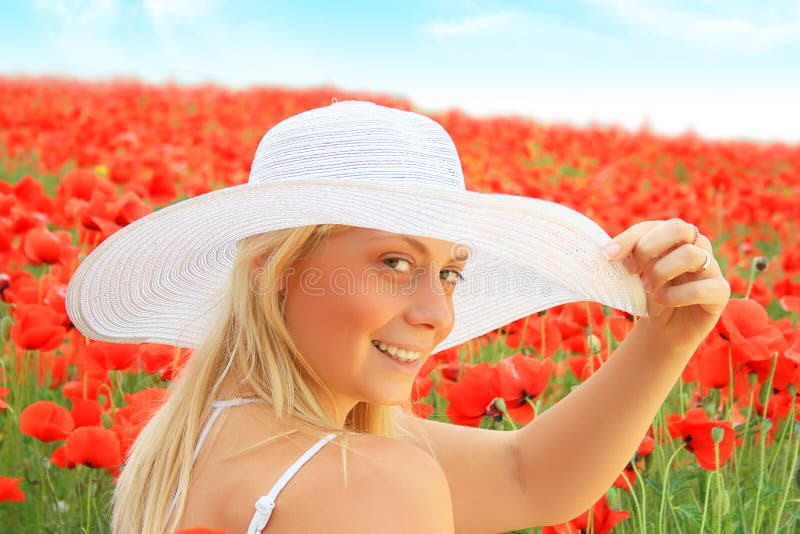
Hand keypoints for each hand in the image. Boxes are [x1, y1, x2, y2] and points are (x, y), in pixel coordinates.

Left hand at [604, 218, 730, 347]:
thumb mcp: (637, 274)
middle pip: (679, 227)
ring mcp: (712, 267)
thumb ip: (628, 259)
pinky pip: (702, 287)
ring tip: (646, 288)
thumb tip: (608, 252)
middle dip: (649, 248)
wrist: (668, 328)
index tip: (608, 257)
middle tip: (631, 271)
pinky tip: (660, 300)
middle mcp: (697, 246)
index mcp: (675, 237)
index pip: (652, 226)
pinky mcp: (720, 292)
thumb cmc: (651, 294)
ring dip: (661, 272)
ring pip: (691, 255)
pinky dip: (675, 295)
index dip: (629, 239)